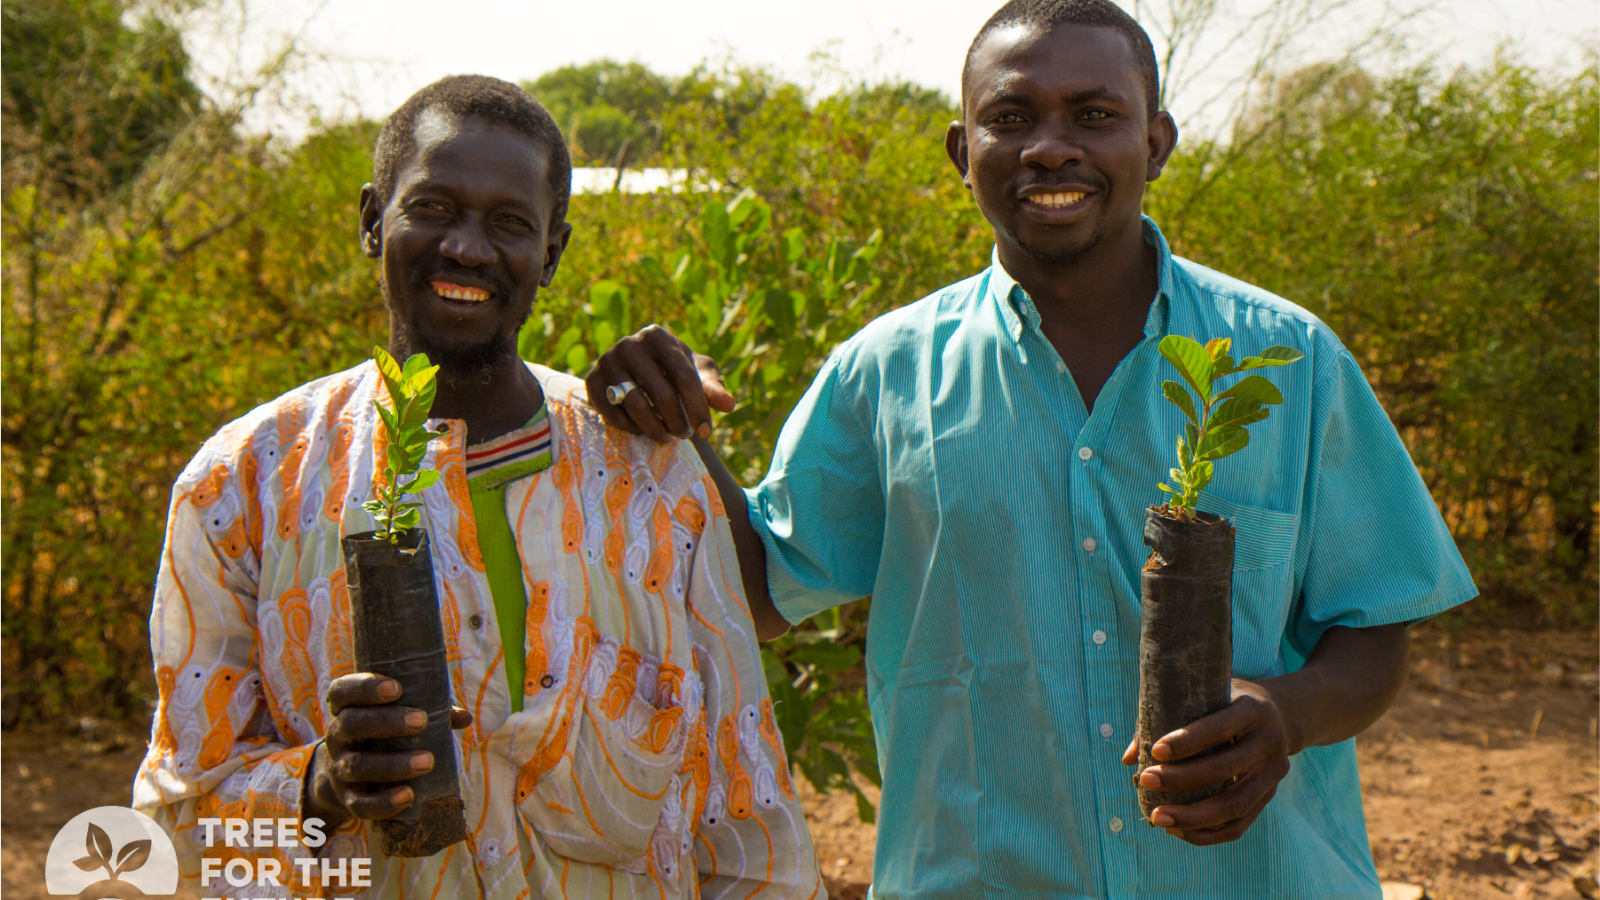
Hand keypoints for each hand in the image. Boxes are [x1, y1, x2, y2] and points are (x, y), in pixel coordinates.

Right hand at [303, 673, 472, 827]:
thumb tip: (464, 717)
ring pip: (358, 766)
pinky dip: (384, 802)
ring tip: (428, 762)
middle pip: (351, 724)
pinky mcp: (348, 798)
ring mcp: (339, 768)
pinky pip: (361, 804)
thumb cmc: (383, 734)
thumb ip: (429, 711)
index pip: (343, 690)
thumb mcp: (398, 716)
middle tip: (422, 720)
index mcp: (346, 708)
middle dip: (387, 722)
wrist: (348, 778)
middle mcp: (337, 736)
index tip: (396, 688)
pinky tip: (409, 796)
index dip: (365, 687)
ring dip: (394, 764)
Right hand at [587, 325, 733, 441]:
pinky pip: (614, 414)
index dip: (697, 407)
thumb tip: (728, 405)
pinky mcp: (592, 381)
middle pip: (661, 393)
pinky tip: (644, 430)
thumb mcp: (696, 374)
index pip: (683, 376)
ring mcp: (607, 361)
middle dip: (677, 421)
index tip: (707, 431)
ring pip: (636, 405)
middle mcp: (629, 344)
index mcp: (657, 336)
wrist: (636, 371)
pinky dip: (633, 429)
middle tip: (685, 435)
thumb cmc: (674, 370)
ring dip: (656, 428)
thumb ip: (712, 388)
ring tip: (667, 436)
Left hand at [1120, 678, 1292, 845]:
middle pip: (1225, 769)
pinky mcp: (1270, 796)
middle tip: (1146, 781)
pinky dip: (1208, 833)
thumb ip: (1168, 718)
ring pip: (1234, 805)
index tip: (1155, 751)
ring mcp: (1274, 773)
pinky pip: (1240, 824)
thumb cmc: (1227, 702)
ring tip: (1157, 818)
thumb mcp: (1207, 695)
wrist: (1281, 715)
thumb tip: (1129, 758)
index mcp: (1253, 710)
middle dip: (1182, 779)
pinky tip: (1178, 830)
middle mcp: (1269, 742)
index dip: (1188, 741)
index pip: (1219, 727)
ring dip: (1193, 817)